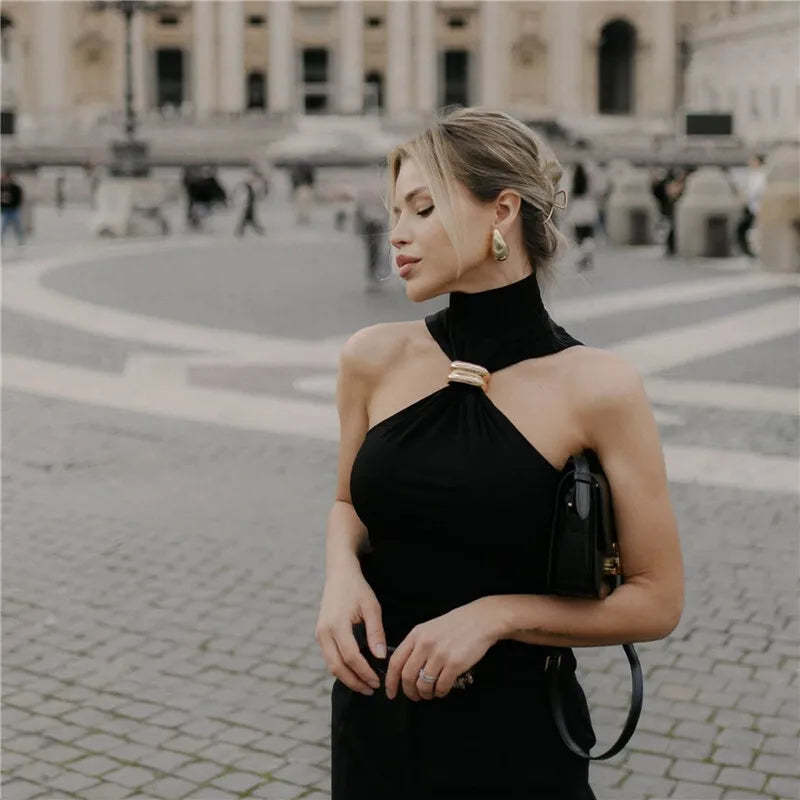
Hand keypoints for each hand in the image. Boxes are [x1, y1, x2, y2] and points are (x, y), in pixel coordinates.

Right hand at [315, 559, 386, 696]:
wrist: (338, 575)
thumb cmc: (357, 589)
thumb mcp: (371, 607)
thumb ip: (375, 632)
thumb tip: (380, 657)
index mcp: (337, 625)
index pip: (350, 657)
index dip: (364, 672)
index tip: (378, 680)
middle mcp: (324, 632)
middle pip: (337, 667)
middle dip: (354, 681)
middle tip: (371, 689)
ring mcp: (319, 634)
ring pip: (331, 665)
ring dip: (347, 678)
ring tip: (365, 684)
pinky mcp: (320, 635)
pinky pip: (329, 658)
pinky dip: (341, 669)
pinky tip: (355, 672)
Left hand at [385, 599, 500, 701]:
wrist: (479, 620)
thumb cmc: (456, 625)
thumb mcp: (429, 629)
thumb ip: (416, 646)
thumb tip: (405, 669)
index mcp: (416, 635)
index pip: (395, 661)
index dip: (391, 681)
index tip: (390, 692)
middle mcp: (425, 644)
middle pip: (407, 676)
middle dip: (409, 692)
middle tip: (414, 696)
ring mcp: (440, 654)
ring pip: (423, 684)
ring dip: (425, 694)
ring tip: (430, 693)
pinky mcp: (455, 663)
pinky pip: (441, 686)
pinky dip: (440, 692)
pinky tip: (442, 689)